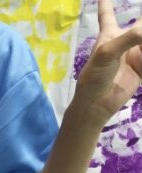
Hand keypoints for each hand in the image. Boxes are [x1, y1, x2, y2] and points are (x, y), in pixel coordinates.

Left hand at [74, 0, 141, 123]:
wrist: (97, 104)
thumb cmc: (94, 76)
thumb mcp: (107, 53)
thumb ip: (129, 38)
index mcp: (109, 35)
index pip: (107, 15)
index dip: (105, 4)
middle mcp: (124, 42)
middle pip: (140, 25)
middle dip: (141, 27)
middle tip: (138, 41)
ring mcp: (134, 54)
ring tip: (138, 55)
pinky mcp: (141, 67)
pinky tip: (139, 66)